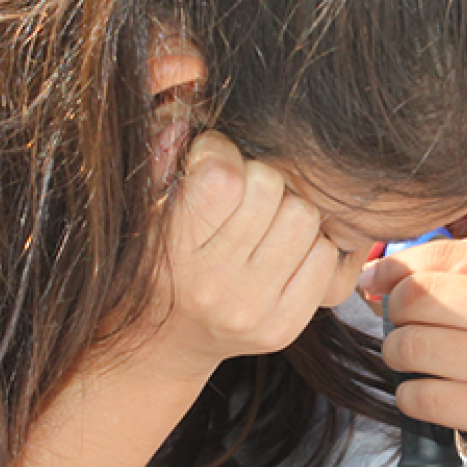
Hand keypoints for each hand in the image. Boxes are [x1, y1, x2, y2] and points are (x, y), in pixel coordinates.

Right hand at [123, 131, 341, 377]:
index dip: (220, 152)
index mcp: (173, 253)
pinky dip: (308, 247)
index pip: (223, 175)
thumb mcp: (140, 213)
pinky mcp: (285, 327)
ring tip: (261, 225)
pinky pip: (326, 256)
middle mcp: (215, 286)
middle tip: (240, 196)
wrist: (161, 345)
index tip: (211, 161)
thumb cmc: (151, 263)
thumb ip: (158, 164)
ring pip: (304, 216)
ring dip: (287, 211)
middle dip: (257, 179)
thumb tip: (182, 122)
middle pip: (271, 187)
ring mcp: (254, 310)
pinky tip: (278, 254)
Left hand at [361, 239, 466, 433]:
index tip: (381, 281)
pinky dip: (413, 396)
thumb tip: (395, 270)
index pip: (438, 257)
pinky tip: (429, 390)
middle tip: (407, 323)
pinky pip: (424, 398)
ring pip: (411, 347)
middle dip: (397, 312)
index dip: (395, 269)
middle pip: (416, 300)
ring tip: (416, 357)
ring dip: (400, 354)